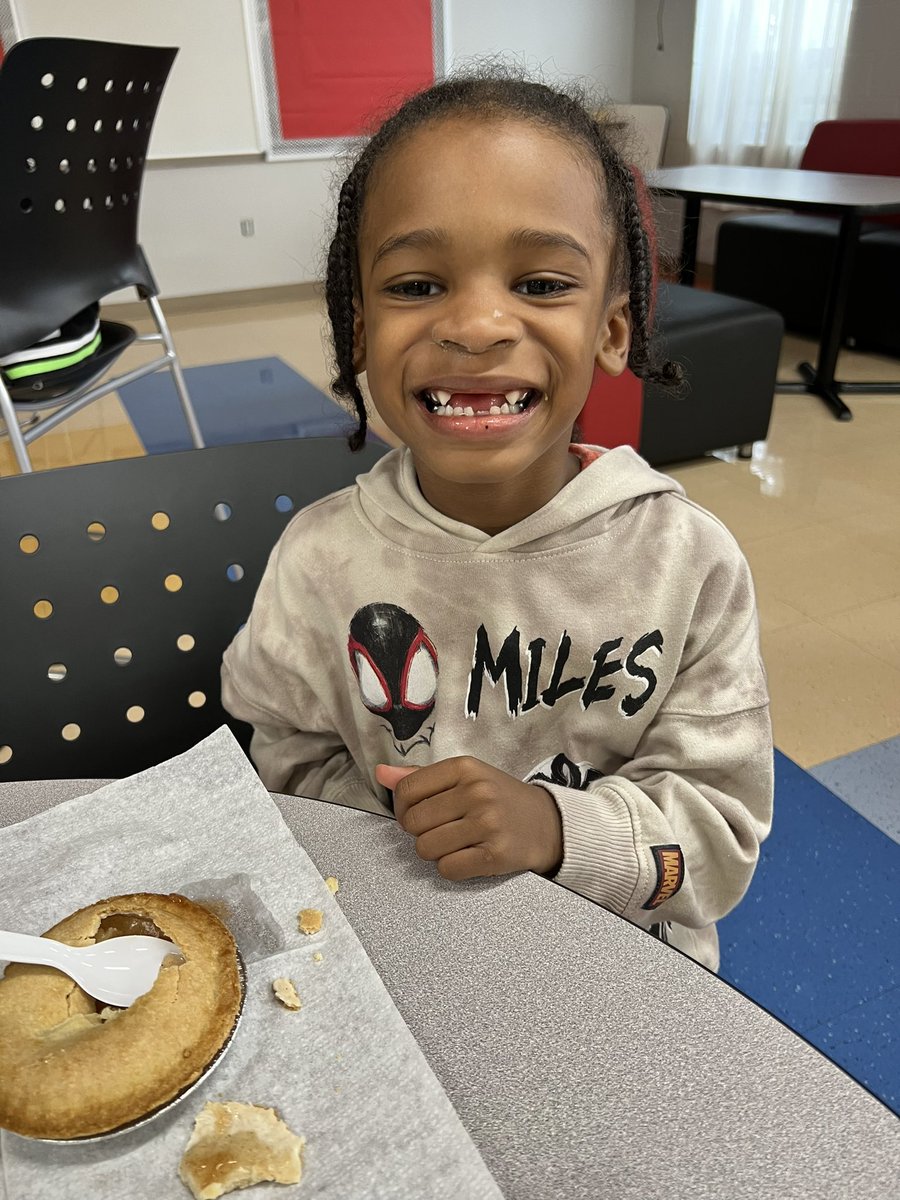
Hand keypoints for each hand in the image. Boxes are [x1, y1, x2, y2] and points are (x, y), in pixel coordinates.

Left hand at [375, 756, 562, 880]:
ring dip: (435, 851)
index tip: (418, 813)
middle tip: (442, 829)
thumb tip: (381, 773)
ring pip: (426, 848)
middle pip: (413, 822)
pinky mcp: (495, 855)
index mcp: (465, 768)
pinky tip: (468, 856)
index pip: (406, 790)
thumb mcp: (466, 777)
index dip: (403, 808)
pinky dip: (451, 867)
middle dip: (420, 831)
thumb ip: (421, 777)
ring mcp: (487, 824)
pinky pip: (447, 869)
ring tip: (456, 843)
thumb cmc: (500, 798)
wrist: (549, 824)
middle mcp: (476, 792)